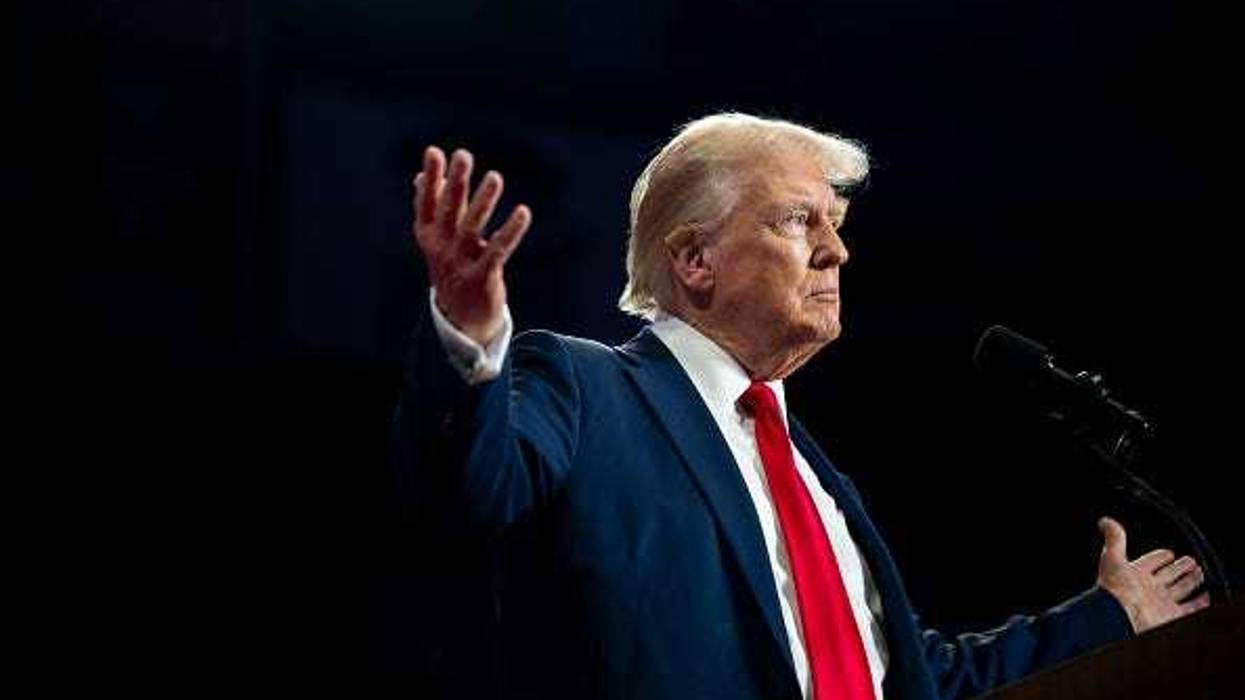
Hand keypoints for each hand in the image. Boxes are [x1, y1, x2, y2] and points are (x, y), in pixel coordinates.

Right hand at [412, 146, 531, 345]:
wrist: (461, 319)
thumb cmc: (453, 269)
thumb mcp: (439, 239)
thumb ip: (435, 207)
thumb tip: (420, 176)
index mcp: (428, 237)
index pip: (427, 203)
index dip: (431, 179)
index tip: (434, 152)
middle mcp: (441, 249)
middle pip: (448, 211)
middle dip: (456, 182)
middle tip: (463, 155)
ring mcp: (460, 264)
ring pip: (472, 227)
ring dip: (483, 201)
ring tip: (495, 177)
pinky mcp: (482, 278)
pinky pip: (498, 250)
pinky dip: (510, 231)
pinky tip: (522, 212)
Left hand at [1095, 516, 1209, 633]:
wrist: (1119, 615)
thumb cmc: (1114, 588)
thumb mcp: (1112, 557)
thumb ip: (1114, 538)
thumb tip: (1105, 521)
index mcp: (1135, 574)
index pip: (1151, 562)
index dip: (1160, 557)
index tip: (1169, 553)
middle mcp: (1149, 588)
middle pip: (1169, 576)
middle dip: (1180, 568)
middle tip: (1191, 561)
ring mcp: (1161, 602)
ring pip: (1181, 589)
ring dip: (1191, 582)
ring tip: (1200, 573)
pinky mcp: (1171, 615)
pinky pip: (1190, 609)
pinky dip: (1200, 603)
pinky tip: (1207, 597)